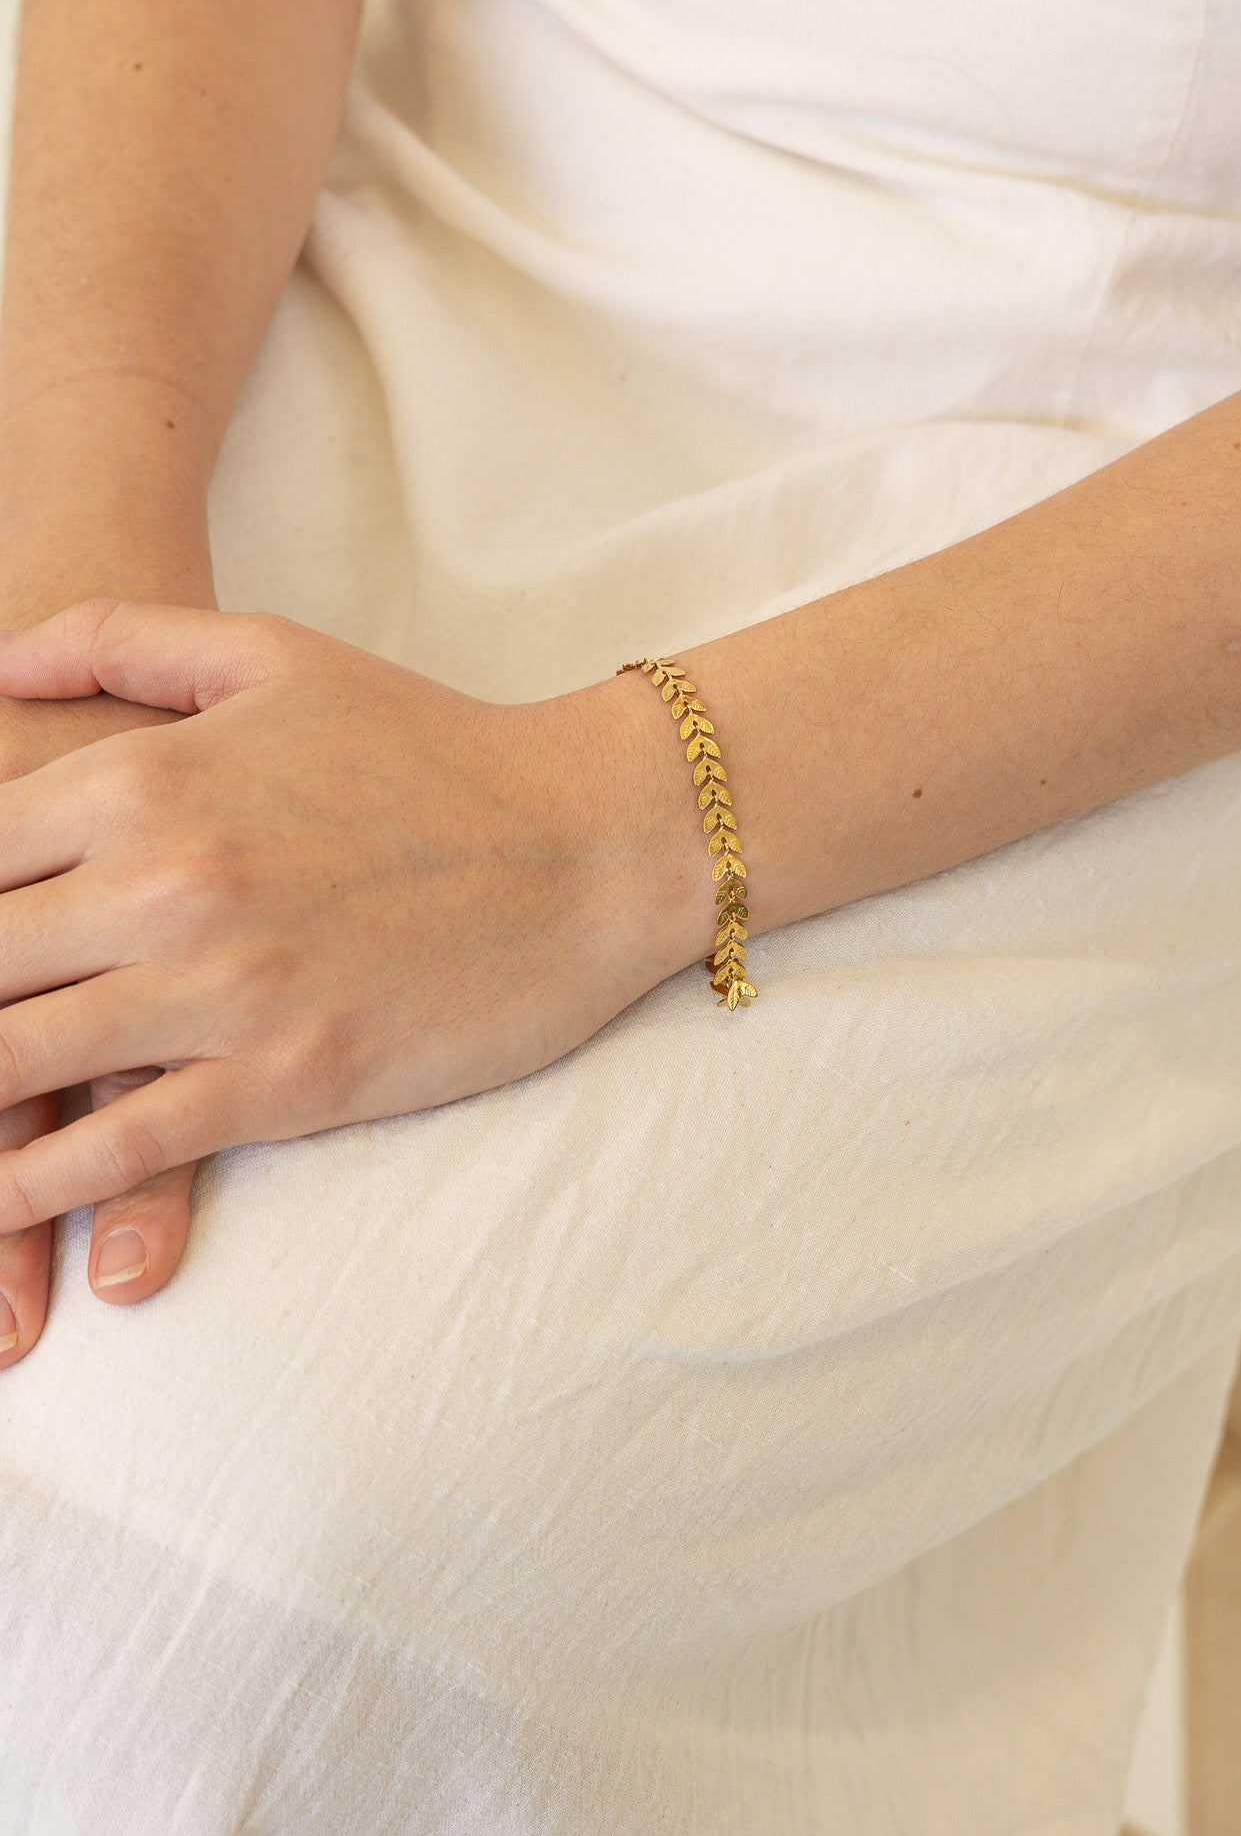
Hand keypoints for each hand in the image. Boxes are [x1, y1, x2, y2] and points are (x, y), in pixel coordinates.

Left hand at [0, 599, 699, 1356]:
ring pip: (16, 1062)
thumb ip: (121, 636)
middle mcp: (160, 882)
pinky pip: (120, 1148)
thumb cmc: (434, 745)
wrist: (588, 840)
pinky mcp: (284, 1081)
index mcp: (143, 778)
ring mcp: (220, 990)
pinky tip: (1, 1199)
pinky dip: (37, 1186)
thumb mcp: (276, 654)